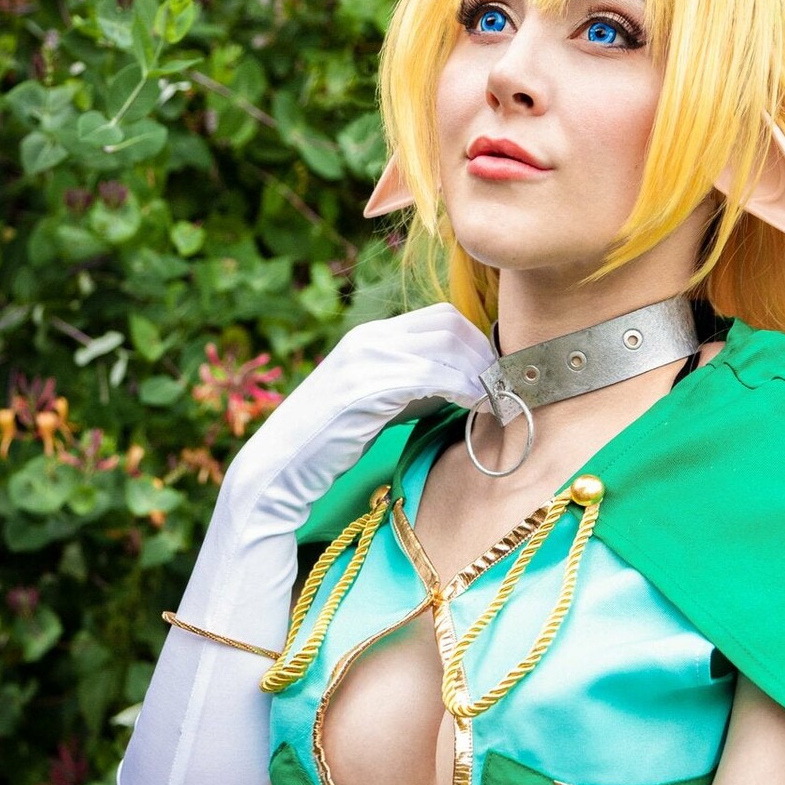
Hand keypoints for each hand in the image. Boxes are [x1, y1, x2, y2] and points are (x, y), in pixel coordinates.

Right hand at [221, 302, 494, 532]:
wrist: (281, 467)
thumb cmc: (334, 442)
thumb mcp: (381, 402)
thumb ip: (417, 385)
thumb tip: (468, 383)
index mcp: (372, 337)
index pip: (441, 317)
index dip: (476, 342)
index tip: (496, 374)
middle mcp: (369, 339)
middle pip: (448, 323)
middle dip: (483, 353)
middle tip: (503, 387)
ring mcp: (364, 359)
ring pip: (444, 344)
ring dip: (478, 372)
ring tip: (494, 400)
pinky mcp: (363, 387)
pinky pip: (430, 374)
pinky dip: (461, 387)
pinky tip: (474, 407)